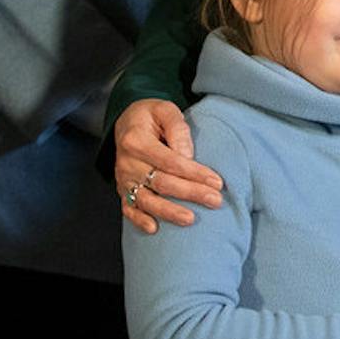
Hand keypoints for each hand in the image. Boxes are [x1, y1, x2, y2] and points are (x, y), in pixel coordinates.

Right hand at [114, 98, 222, 233]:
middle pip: (161, 183)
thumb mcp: (166, 109)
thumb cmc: (151, 115)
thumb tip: (188, 156)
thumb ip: (178, 129)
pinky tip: (154, 229)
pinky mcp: (122, 189)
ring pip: (146, 200)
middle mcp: (127, 163)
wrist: (126, 121)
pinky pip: (128, 208)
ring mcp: (124, 179)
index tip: (217, 182)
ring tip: (190, 220)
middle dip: (190, 193)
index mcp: (136, 141)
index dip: (194, 173)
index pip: (170, 161)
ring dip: (169, 212)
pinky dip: (139, 220)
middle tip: (215, 201)